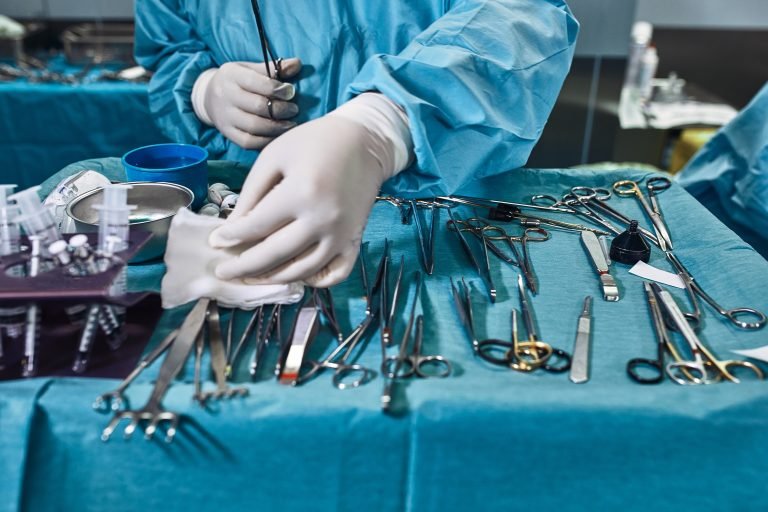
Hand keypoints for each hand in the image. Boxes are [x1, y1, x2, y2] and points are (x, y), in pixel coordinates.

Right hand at [193, 59, 301, 148]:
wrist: (209, 98)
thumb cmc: (237, 82)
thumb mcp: (250, 69)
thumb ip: (273, 68)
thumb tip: (297, 64)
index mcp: (232, 75)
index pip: (256, 82)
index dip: (277, 88)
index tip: (291, 92)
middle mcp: (226, 96)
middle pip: (257, 106)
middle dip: (280, 109)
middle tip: (294, 109)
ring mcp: (225, 117)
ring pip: (254, 127)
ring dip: (276, 127)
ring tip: (290, 124)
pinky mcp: (228, 133)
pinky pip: (249, 142)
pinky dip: (266, 141)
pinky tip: (278, 135)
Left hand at [208, 114, 386, 286]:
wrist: (363, 143)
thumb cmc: (313, 144)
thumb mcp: (274, 157)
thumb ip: (251, 194)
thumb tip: (233, 229)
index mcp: (300, 193)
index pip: (256, 226)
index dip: (231, 237)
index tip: (215, 242)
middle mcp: (322, 220)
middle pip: (274, 255)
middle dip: (243, 266)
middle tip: (223, 271)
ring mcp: (341, 235)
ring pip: (300, 271)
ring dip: (271, 278)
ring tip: (250, 277)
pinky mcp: (354, 241)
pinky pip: (334, 274)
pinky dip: (313, 281)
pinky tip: (294, 275)